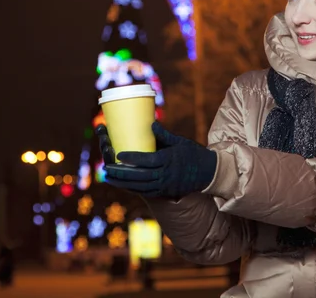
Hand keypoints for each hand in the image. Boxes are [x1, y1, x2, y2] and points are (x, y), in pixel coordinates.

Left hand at [95, 122, 216, 198]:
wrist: (209, 173)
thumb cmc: (194, 154)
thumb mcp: (180, 142)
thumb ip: (164, 135)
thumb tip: (151, 123)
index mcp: (168, 160)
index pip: (146, 160)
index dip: (131, 158)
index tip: (118, 155)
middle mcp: (165, 174)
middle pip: (139, 176)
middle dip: (121, 173)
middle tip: (106, 168)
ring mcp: (165, 185)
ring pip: (140, 186)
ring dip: (123, 183)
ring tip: (109, 178)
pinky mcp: (165, 192)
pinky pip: (146, 192)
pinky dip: (133, 189)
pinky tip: (123, 185)